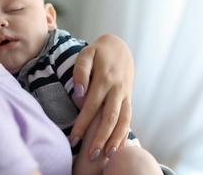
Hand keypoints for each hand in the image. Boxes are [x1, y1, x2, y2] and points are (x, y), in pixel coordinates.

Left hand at [70, 34, 133, 159]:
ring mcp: (126, 94)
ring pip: (122, 121)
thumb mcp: (86, 54)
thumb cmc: (98, 51)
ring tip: (106, 156)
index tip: (73, 139)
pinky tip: (119, 146)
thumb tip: (79, 94)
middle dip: (99, 138)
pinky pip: (129, 118)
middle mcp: (118, 89)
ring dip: (115, 139)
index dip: (82, 124)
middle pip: (109, 118)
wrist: (120, 46)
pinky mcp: (129, 97)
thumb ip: (81, 72)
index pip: (91, 106)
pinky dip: (125, 133)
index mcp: (105, 79)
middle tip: (90, 155)